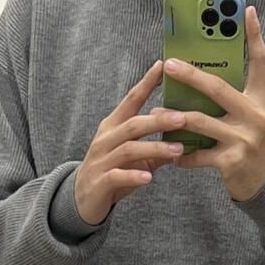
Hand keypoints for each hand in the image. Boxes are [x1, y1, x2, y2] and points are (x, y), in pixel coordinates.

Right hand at [73, 60, 186, 225]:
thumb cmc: (111, 172)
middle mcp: (106, 139)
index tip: (162, 66)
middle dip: (159, 121)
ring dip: (154, 149)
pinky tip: (149, 177)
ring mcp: (102, 160)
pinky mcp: (100, 181)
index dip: (145, 83)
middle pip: (134, 124)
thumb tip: (181, 143)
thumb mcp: (134, 159)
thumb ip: (154, 151)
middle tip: (183, 118)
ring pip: (129, 149)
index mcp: (113, 126)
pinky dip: (134, 175)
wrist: (82, 199)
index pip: (131, 100)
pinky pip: (118, 176)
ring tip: (177, 151)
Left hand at [165, 7, 264, 201]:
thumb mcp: (256, 114)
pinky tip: (171, 154)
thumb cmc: (255, 142)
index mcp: (263, 98)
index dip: (255, 35)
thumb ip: (239, 94)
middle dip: (190, 75)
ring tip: (158, 113)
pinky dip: (182, 155)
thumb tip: (209, 72)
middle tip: (169, 65)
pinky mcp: (231, 161)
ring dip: (175, 118)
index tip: (247, 10)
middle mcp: (256, 115)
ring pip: (201, 122)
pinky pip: (199, 154)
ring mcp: (244, 139)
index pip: (261, 61)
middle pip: (218, 88)